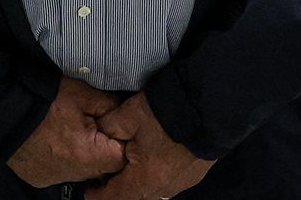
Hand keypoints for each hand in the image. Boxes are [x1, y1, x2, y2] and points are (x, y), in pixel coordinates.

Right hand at [7, 77, 125, 187]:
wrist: (5, 112)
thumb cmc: (43, 102)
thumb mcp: (81, 93)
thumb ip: (108, 104)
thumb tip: (120, 112)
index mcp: (88, 154)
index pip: (121, 157)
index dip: (120, 139)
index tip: (111, 126)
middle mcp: (74, 173)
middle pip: (102, 167)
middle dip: (103, 148)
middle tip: (90, 126)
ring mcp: (55, 178)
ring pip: (82, 171)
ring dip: (83, 155)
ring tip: (71, 132)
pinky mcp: (40, 178)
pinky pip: (62, 171)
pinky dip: (63, 159)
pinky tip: (55, 141)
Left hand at [90, 93, 212, 198]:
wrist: (209, 108)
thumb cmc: (169, 113)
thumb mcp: (129, 115)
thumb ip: (109, 127)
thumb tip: (99, 131)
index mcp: (144, 179)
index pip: (114, 197)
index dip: (99, 195)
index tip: (90, 192)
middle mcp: (163, 187)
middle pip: (135, 194)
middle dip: (120, 186)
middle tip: (108, 175)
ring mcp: (181, 182)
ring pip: (152, 188)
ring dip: (140, 179)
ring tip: (131, 164)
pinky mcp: (194, 173)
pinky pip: (169, 180)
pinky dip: (157, 173)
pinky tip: (156, 157)